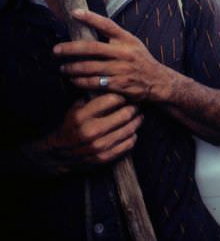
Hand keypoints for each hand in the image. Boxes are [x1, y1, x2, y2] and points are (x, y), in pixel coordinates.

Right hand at [25, 93, 141, 172]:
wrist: (57, 153)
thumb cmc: (70, 126)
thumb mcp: (75, 109)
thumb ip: (92, 98)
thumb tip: (112, 86)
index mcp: (81, 116)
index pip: (112, 99)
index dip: (122, 95)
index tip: (127, 94)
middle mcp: (90, 131)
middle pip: (125, 114)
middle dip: (133, 108)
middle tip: (136, 105)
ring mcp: (97, 146)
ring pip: (129, 129)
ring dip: (136, 121)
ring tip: (138, 116)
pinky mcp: (103, 157)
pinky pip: (127, 144)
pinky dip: (132, 136)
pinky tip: (132, 131)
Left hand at [55, 9, 175, 102]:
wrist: (158, 81)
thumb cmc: (141, 61)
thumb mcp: (133, 44)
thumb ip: (115, 37)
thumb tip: (91, 28)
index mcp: (127, 40)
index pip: (107, 25)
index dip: (91, 18)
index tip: (75, 13)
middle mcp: (124, 53)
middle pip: (92, 47)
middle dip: (71, 48)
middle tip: (56, 50)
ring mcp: (122, 69)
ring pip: (90, 67)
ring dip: (72, 68)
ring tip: (63, 68)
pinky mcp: (119, 84)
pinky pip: (94, 82)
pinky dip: (81, 82)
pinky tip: (74, 81)